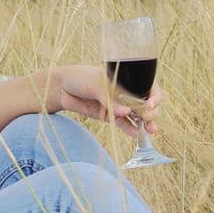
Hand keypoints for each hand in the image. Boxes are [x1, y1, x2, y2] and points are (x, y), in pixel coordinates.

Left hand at [36, 65, 162, 135]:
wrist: (60, 88)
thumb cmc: (80, 78)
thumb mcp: (96, 84)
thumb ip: (110, 99)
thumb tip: (126, 112)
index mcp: (125, 80)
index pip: (147, 87)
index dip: (153, 96)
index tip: (151, 104)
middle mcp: (124, 92)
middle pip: (144, 103)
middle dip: (150, 111)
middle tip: (148, 118)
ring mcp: (117, 105)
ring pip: (135, 115)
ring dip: (144, 123)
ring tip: (150, 130)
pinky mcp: (109, 116)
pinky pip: (123, 123)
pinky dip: (130, 128)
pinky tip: (136, 134)